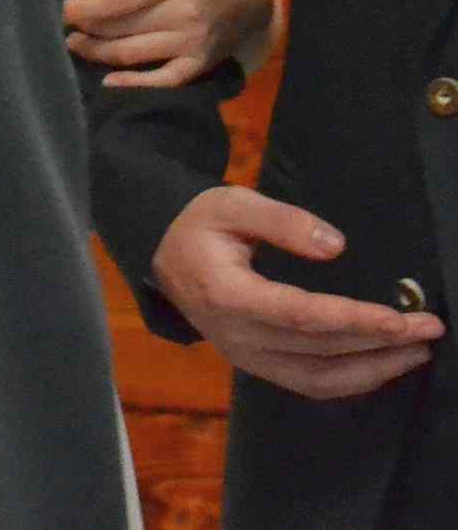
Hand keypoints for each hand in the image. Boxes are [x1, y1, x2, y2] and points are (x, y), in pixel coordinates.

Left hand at [65, 0, 278, 86]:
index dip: (82, 8)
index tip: (58, 10)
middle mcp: (184, 13)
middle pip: (120, 28)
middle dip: (85, 29)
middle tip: (62, 27)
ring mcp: (192, 43)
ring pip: (132, 53)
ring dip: (97, 52)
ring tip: (76, 44)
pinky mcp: (200, 65)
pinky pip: (163, 80)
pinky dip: (134, 83)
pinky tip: (108, 82)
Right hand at [152, 184, 441, 398]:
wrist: (159, 252)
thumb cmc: (197, 223)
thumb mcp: (231, 204)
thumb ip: (281, 221)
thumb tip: (335, 246)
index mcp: (225, 294)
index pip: (298, 315)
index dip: (352, 319)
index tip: (399, 318)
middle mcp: (235, 336)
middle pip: (318, 350)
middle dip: (379, 342)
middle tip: (428, 329)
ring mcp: (244, 356)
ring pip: (318, 378)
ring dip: (373, 370)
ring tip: (416, 352)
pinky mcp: (254, 365)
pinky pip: (308, 384)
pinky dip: (350, 380)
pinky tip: (380, 365)